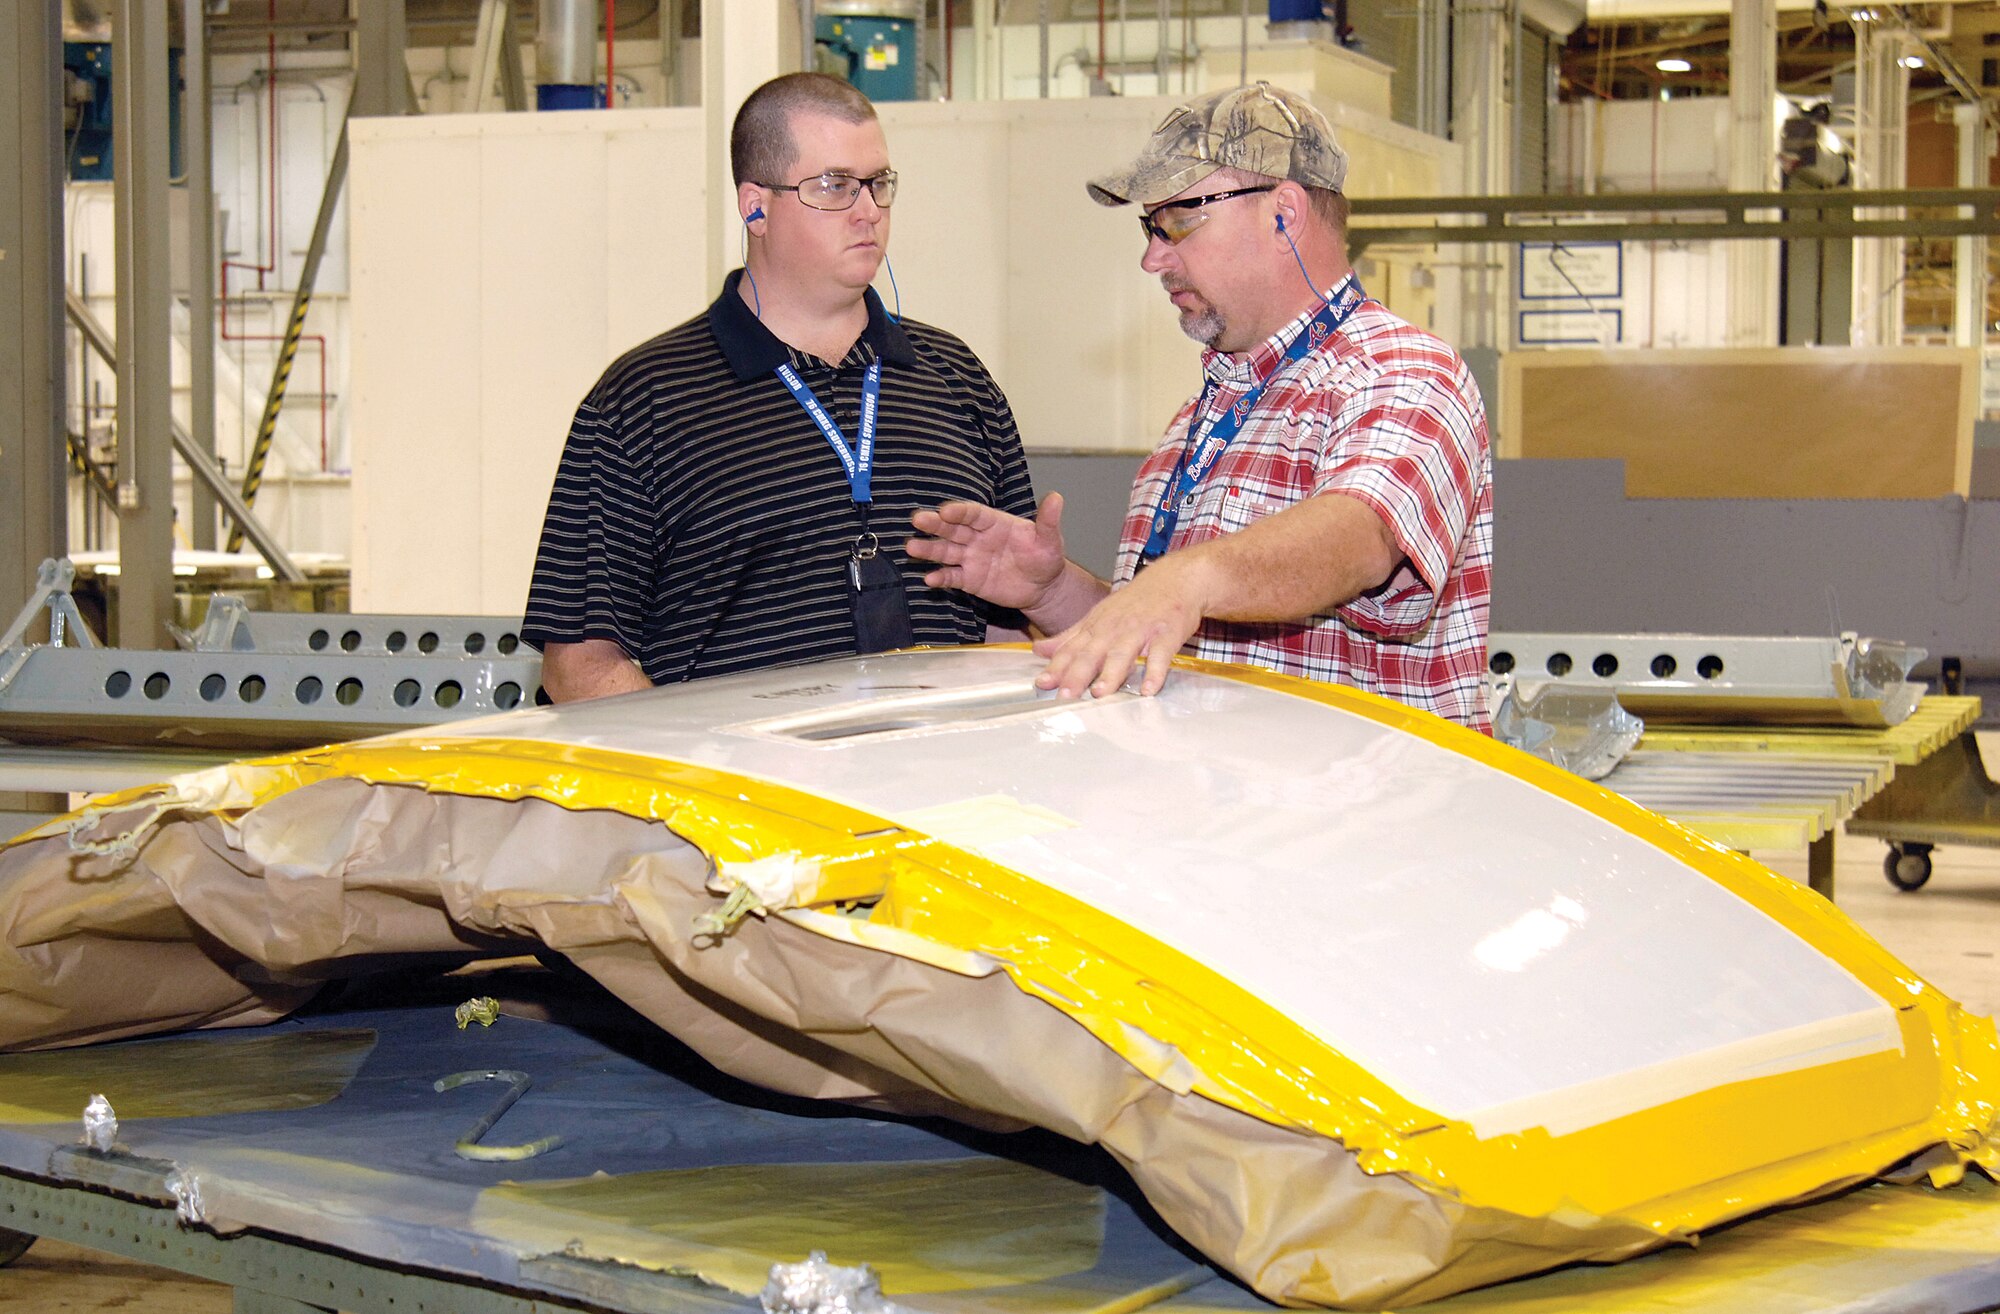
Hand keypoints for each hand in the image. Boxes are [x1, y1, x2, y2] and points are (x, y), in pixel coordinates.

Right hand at [908, 492, 1068, 611]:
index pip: (973, 514)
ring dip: (929, 550)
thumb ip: (1048, 521)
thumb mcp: (1049, 540)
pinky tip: (929, 579)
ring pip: (946, 551)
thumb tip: (1056, 497)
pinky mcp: (970, 579)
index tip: (946, 511)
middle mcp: (978, 538)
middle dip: (935, 525)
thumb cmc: (1045, 557)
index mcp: (994, 523)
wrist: (1043, 587)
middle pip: (953, 529)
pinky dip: (940, 577)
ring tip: (911, 548)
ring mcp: (971, 558)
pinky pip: (952, 577)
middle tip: (917, 520)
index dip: (959, 512)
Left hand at [1031, 553, 1210, 698]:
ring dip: (1111, 674)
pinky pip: (1160, 655)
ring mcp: (1142, 630)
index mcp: (1097, 626)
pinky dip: (1155, 672)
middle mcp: (1115, 628)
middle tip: (1065, 696)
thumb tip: (1038, 651)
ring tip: (1099, 693)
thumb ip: (1070, 637)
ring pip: (1123, 654)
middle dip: (1077, 674)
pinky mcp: (1167, 633)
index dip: (1056, 667)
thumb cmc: (1135, 603)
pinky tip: (1149, 689)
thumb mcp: (1098, 616)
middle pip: (1093, 653)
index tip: (1041, 684)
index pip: (1071, 649)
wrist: (1176, 579)